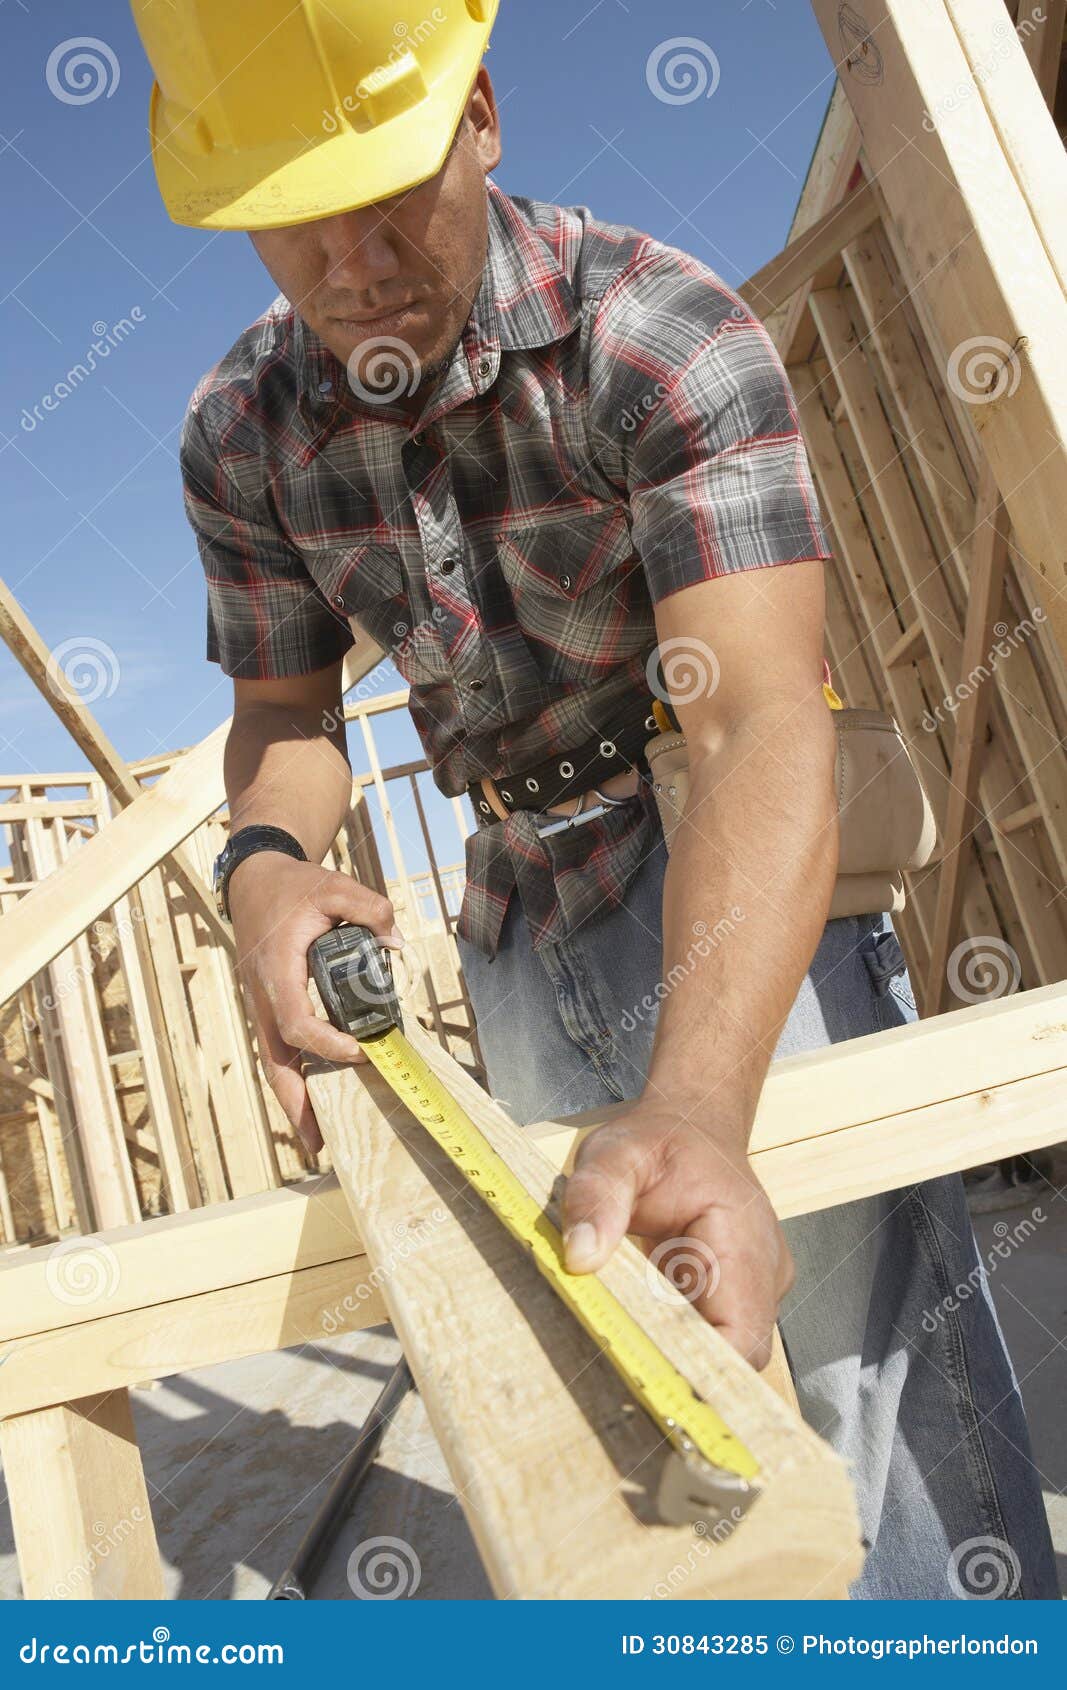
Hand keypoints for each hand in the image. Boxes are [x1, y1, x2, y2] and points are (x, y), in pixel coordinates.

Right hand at [228, 853, 402, 1153]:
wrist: (254, 881)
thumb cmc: (293, 887)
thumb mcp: (334, 885)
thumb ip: (369, 908)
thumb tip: (397, 943)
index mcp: (277, 969)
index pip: (296, 1021)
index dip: (325, 1043)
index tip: (359, 1050)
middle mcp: (264, 995)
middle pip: (275, 1060)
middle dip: (294, 1103)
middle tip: (316, 1142)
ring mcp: (262, 1005)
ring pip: (273, 1062)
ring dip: (291, 1100)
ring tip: (314, 1139)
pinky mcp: (268, 1007)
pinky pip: (279, 1050)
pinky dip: (293, 1077)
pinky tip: (312, 1098)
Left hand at [560, 1097, 793, 1367]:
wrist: (693, 1125)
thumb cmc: (658, 1141)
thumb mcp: (616, 1154)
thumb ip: (597, 1197)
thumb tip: (580, 1257)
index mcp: (743, 1239)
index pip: (741, 1335)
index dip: (701, 1372)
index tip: (646, 1382)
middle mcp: (763, 1273)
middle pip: (735, 1357)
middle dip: (683, 1376)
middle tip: (617, 1380)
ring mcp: (756, 1289)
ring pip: (725, 1356)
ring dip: (678, 1364)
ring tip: (622, 1363)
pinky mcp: (738, 1298)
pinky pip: (714, 1340)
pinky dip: (676, 1348)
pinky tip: (635, 1344)